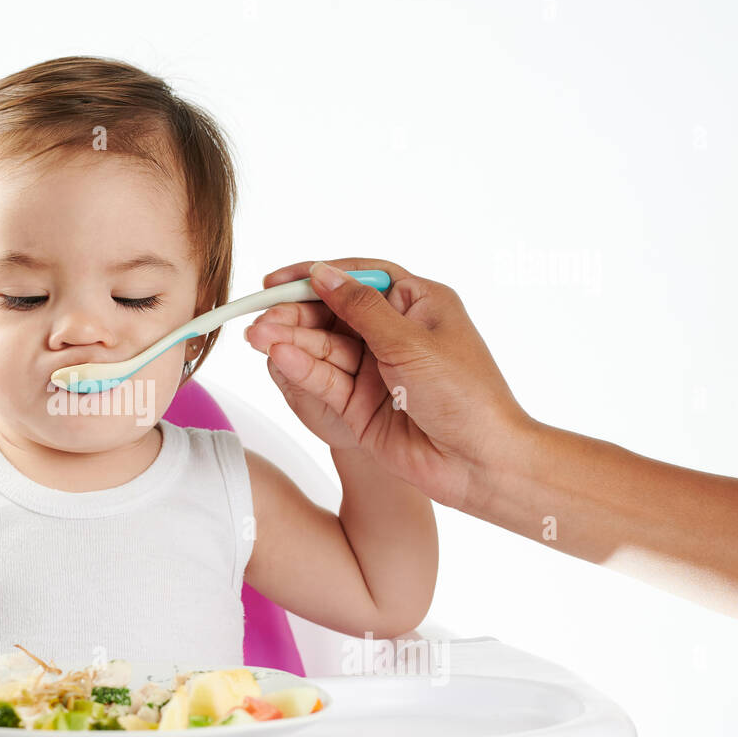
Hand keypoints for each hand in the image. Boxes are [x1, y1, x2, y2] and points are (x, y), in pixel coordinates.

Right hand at [244, 257, 531, 508]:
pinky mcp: (359, 405)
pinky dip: (302, 369)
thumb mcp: (411, 341)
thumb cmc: (465, 395)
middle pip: (334, 314)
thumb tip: (324, 273)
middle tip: (260, 316)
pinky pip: (325, 380)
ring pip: (324, 348)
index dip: (318, 275)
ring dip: (291, 341)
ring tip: (258, 337)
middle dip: (295, 313)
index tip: (279, 280)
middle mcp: (394, 334)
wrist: (479, 462)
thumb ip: (361, 308)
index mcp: (418, 305)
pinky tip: (280, 357)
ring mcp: (375, 370)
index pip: (359, 278)